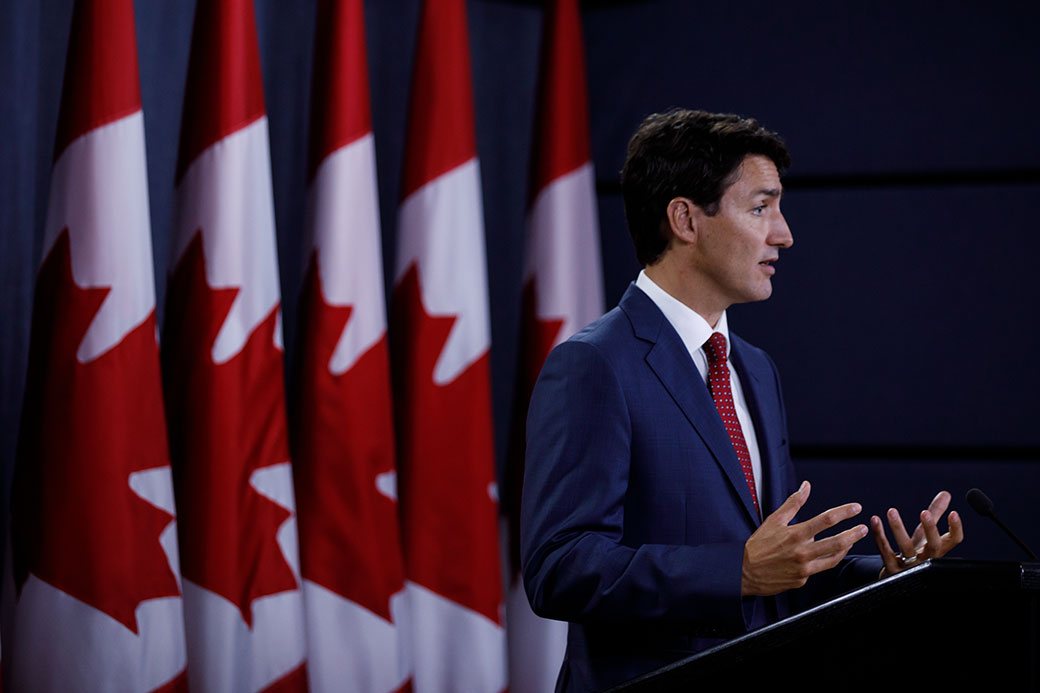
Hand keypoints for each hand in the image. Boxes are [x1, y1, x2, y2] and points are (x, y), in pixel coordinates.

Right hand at [742, 480, 867, 595]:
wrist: (743, 571)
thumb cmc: (758, 544)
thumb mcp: (774, 520)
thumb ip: (793, 503)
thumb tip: (806, 486)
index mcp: (795, 534)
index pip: (826, 520)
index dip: (844, 512)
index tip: (856, 508)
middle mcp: (802, 552)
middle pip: (837, 542)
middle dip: (854, 533)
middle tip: (864, 528)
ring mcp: (804, 569)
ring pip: (832, 558)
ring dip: (845, 548)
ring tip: (852, 541)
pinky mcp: (802, 581)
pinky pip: (818, 569)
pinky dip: (823, 560)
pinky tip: (827, 554)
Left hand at [870, 490, 963, 577]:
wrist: (898, 579)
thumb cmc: (915, 553)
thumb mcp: (925, 535)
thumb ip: (935, 514)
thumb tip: (945, 494)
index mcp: (936, 550)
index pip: (953, 541)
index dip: (955, 528)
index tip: (953, 513)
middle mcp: (925, 559)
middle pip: (934, 547)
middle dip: (931, 530)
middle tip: (924, 513)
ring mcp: (909, 566)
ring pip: (906, 548)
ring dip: (898, 528)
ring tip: (891, 511)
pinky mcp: (891, 569)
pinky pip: (885, 551)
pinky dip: (879, 535)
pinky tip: (875, 520)